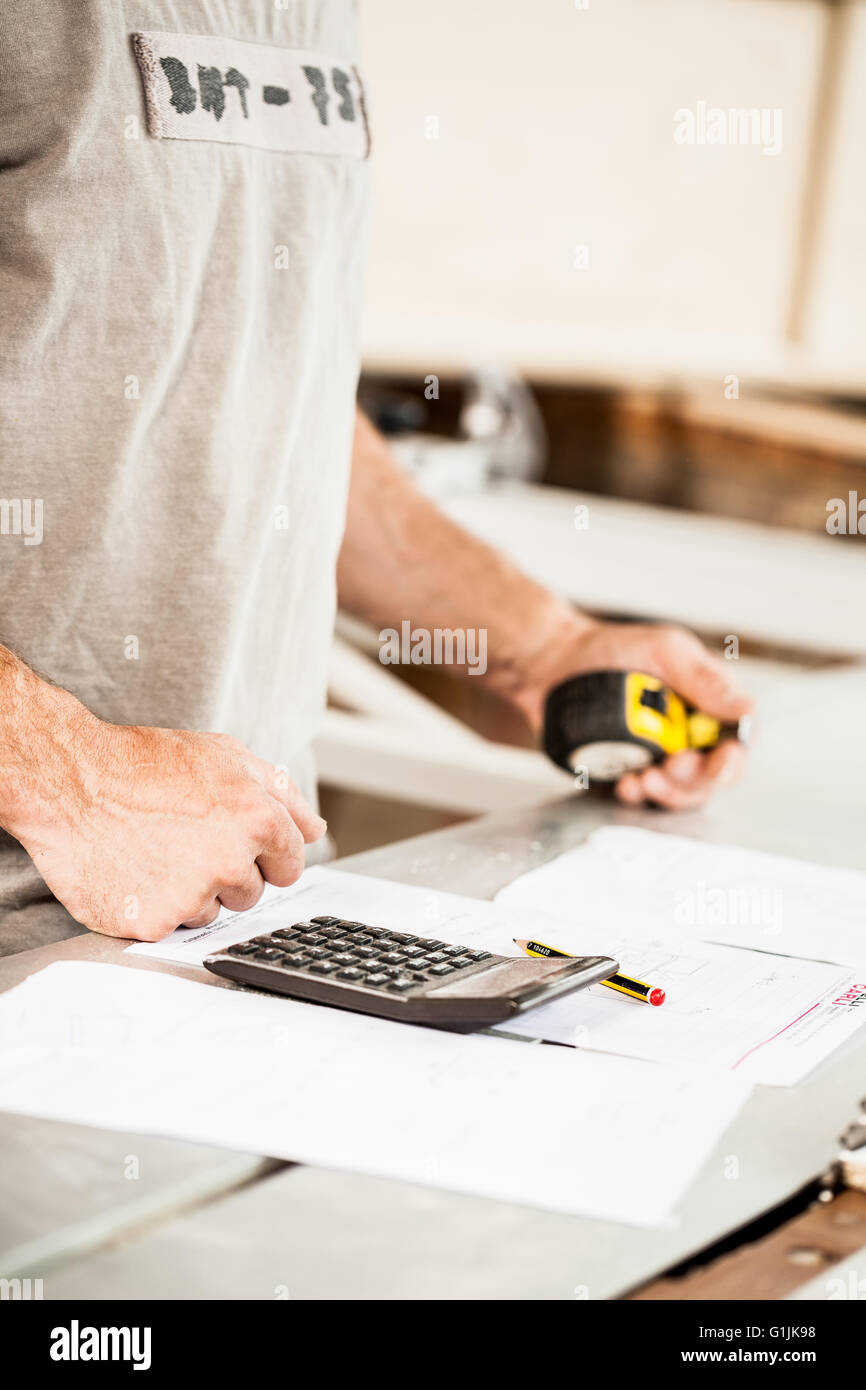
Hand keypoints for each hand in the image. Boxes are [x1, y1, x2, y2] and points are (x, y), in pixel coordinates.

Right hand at [7, 708, 325, 939]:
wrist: (70, 781)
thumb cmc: (146, 765)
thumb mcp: (226, 757)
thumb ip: (282, 795)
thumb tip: (314, 830)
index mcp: (258, 819)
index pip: (290, 865)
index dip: (263, 854)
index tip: (233, 843)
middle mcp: (230, 861)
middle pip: (252, 893)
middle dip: (227, 874)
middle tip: (184, 841)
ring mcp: (192, 895)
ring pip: (212, 912)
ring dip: (191, 892)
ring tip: (156, 852)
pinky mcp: (154, 923)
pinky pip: (172, 928)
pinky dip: (155, 907)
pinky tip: (136, 872)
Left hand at [512, 617, 751, 809]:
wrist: (555, 662)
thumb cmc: (613, 649)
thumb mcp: (665, 651)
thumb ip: (705, 680)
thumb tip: (745, 709)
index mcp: (706, 705)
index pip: (736, 742)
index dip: (733, 758)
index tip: (720, 762)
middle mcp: (686, 735)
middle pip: (709, 776)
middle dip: (694, 779)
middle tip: (671, 765)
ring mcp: (657, 756)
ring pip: (678, 792)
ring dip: (668, 793)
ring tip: (643, 779)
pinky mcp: (627, 769)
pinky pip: (641, 795)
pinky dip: (636, 795)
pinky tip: (625, 784)